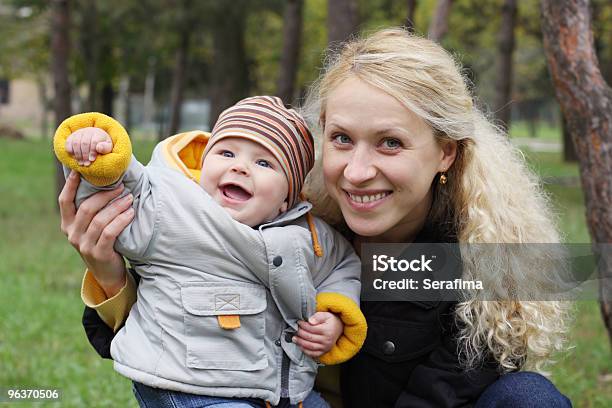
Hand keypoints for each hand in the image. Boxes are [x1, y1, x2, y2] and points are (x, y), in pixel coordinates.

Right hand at [58, 170, 133, 296]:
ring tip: (129, 199)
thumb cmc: (102, 242)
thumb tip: (104, 182)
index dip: (70, 185)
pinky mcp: (99, 253)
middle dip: (105, 195)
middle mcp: (72, 234)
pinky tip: (131, 214)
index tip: (80, 171)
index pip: (64, 201)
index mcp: (67, 224)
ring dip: (117, 206)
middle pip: (87, 208)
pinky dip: (121, 220)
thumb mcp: (91, 227)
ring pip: (100, 220)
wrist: (107, 272)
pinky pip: (110, 233)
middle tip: (121, 187)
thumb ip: (92, 211)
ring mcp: (84, 245)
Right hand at [65, 127, 112, 165]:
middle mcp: (88, 131)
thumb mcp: (108, 147)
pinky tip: (74, 157)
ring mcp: (79, 133)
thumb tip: (99, 148)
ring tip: (81, 163)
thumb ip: (106, 148)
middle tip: (86, 164)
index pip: (94, 141)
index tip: (92, 160)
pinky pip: (68, 142)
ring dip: (78, 154)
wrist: (95, 141)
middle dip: (85, 155)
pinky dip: (70, 150)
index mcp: (98, 133)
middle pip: (84, 143)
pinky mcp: (72, 136)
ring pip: (76, 143)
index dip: (92, 151)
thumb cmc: (103, 146)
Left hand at [293, 312, 343, 358]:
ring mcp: (325, 347)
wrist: (339, 328)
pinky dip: (305, 351)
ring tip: (294, 338)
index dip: (303, 325)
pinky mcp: (324, 351)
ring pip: (310, 346)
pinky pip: (313, 354)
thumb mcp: (326, 315)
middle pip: (309, 338)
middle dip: (300, 333)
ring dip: (300, 343)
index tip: (298, 322)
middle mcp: (326, 340)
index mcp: (327, 330)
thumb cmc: (331, 321)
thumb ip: (318, 316)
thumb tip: (310, 321)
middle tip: (295, 329)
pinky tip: (300, 346)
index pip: (311, 329)